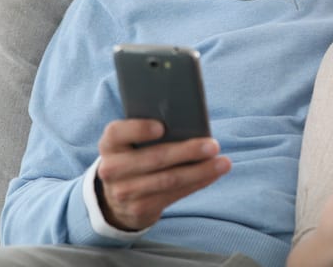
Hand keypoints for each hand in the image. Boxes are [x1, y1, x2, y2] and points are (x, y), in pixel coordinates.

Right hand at [95, 119, 230, 230]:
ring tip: (222, 162)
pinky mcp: (140, 209)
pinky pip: (174, 195)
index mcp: (110, 144)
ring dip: (200, 171)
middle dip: (187, 151)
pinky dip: (197, 183)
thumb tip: (189, 123)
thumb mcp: (131, 142)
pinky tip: (213, 174)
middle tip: (213, 145)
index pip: (118, 132)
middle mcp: (112, 169)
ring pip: (169, 180)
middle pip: (154, 158)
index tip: (162, 126)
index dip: (139, 129)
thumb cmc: (134, 155)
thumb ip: (150, 131)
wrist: (116, 196)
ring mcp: (124, 192)